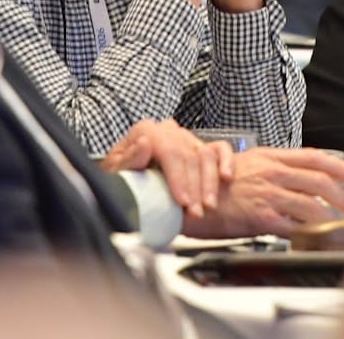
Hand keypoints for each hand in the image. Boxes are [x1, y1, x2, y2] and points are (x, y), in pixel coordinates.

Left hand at [99, 119, 233, 218]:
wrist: (127, 183)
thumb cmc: (121, 180)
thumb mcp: (117, 174)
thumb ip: (130, 159)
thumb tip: (145, 143)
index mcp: (145, 131)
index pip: (168, 149)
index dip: (178, 177)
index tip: (182, 201)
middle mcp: (167, 131)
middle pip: (188, 155)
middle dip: (194, 187)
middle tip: (196, 213)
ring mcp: (185, 137)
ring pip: (205, 153)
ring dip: (209, 182)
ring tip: (209, 206)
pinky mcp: (199, 146)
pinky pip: (219, 148)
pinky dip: (226, 161)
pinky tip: (226, 178)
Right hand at [181, 147, 343, 237]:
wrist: (191, 199)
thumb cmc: (216, 185)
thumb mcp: (248, 166)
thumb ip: (275, 171)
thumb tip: (300, 182)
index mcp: (270, 157)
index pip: (313, 157)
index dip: (339, 166)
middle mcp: (271, 173)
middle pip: (318, 181)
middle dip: (342, 196)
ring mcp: (267, 194)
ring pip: (311, 204)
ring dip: (330, 215)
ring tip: (339, 223)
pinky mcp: (261, 217)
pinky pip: (293, 226)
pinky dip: (307, 231)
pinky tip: (314, 235)